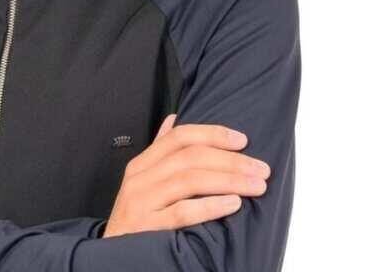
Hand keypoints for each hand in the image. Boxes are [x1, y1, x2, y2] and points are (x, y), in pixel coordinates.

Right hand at [102, 115, 270, 237]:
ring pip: (189, 180)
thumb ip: (159, 152)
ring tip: (255, 185)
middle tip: (260, 168)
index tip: (241, 140)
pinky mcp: (147, 226)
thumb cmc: (136, 218)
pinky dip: (210, 205)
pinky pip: (183, 212)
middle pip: (189, 157)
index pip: (178, 137)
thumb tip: (174, 119)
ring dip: (228, 180)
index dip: (212, 134)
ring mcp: (141, 202)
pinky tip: (232, 203)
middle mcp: (140, 179)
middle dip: (230, 160)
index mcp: (141, 164)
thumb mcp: (142, 181)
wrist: (113, 255)